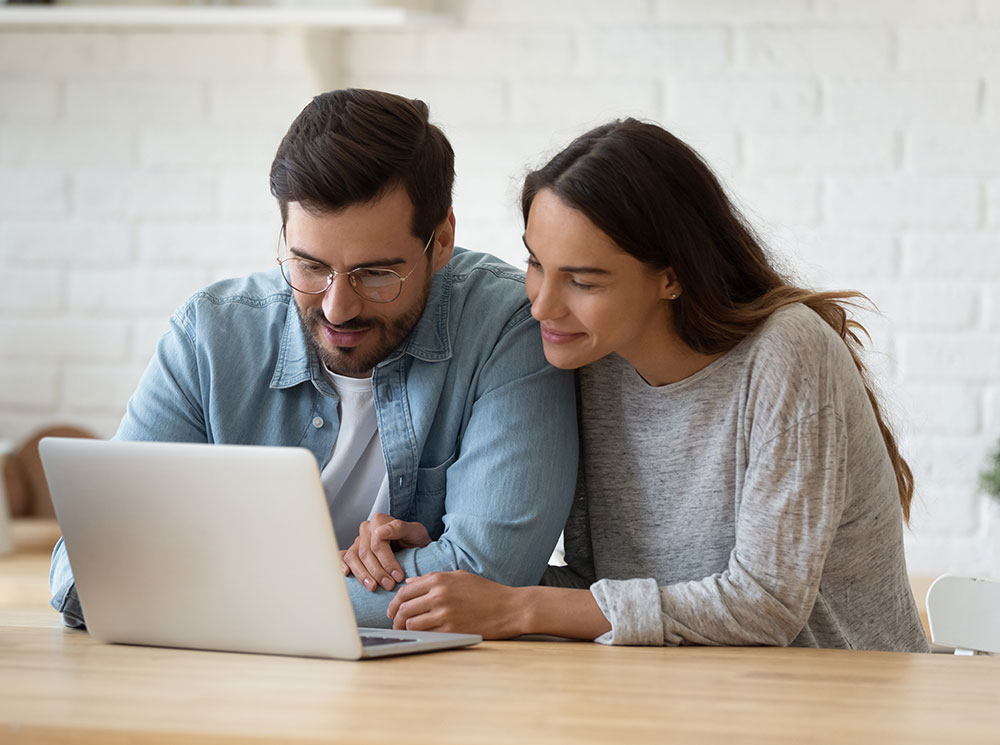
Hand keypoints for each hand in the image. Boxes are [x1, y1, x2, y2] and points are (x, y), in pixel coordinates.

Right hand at [341, 513, 430, 591]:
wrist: (415, 546)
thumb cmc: (415, 539)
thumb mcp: (416, 532)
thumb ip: (400, 528)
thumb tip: (380, 532)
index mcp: (380, 521)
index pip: (378, 543)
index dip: (387, 561)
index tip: (398, 576)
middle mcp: (367, 529)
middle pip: (366, 552)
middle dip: (377, 572)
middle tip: (389, 585)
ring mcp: (358, 540)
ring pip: (353, 557)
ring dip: (362, 574)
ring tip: (373, 587)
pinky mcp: (354, 551)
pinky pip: (343, 557)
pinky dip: (342, 565)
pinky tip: (347, 574)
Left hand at [386, 570, 524, 638]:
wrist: (509, 608)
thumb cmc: (485, 591)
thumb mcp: (459, 577)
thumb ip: (432, 579)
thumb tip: (409, 583)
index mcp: (439, 580)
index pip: (405, 591)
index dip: (394, 603)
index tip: (392, 611)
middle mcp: (439, 595)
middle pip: (404, 609)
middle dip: (395, 618)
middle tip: (395, 624)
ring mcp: (444, 613)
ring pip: (411, 623)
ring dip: (406, 629)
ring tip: (407, 631)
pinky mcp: (451, 630)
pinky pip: (426, 634)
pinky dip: (421, 635)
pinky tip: (422, 636)